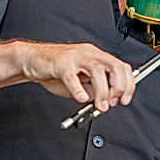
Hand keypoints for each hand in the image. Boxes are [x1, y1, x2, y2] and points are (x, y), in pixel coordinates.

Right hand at [18, 41, 135, 111]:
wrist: (31, 60)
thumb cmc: (55, 69)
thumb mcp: (80, 81)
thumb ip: (93, 89)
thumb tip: (105, 100)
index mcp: (95, 56)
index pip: (121, 67)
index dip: (128, 84)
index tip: (125, 99)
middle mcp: (88, 53)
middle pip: (114, 66)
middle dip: (119, 87)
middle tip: (113, 103)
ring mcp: (74, 57)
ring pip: (97, 70)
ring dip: (102, 91)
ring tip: (99, 106)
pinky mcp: (60, 63)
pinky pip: (72, 76)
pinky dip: (79, 89)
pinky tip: (81, 98)